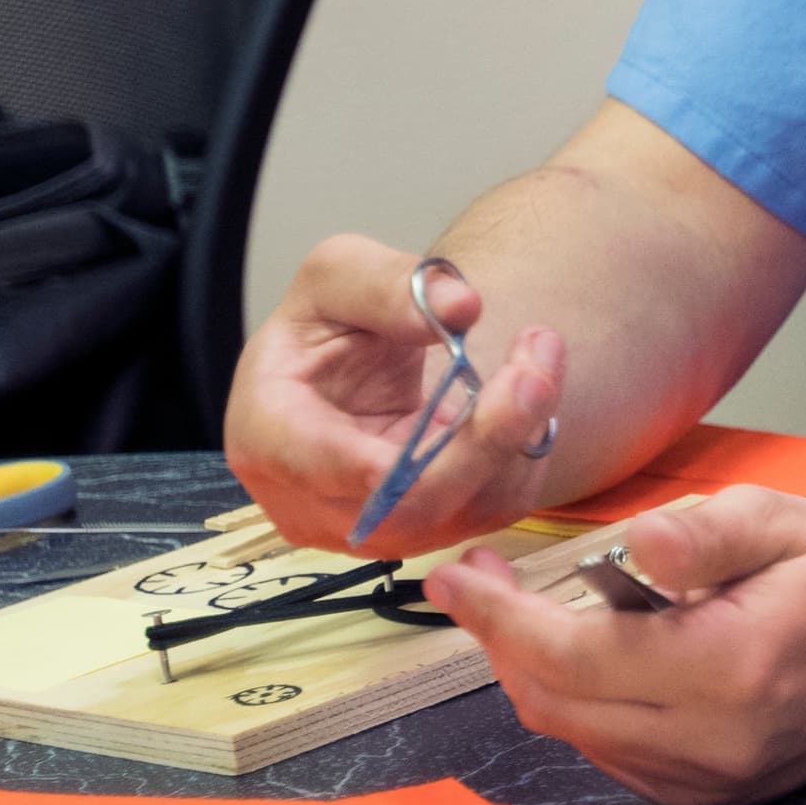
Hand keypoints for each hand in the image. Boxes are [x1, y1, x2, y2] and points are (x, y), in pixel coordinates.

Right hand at [224, 235, 566, 554]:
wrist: (348, 369)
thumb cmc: (325, 325)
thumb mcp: (337, 274)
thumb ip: (387, 284)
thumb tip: (459, 307)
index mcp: (267, 436)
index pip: (323, 468)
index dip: (395, 455)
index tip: (465, 400)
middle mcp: (314, 504)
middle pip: (412, 501)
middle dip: (488, 433)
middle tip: (536, 360)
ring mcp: (372, 529)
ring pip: (465, 510)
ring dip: (520, 434)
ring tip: (538, 355)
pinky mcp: (426, 530)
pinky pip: (493, 507)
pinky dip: (523, 451)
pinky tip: (524, 395)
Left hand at [424, 487, 805, 804]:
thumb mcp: (783, 520)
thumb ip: (705, 532)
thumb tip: (637, 546)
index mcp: (730, 669)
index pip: (574, 657)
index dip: (499, 620)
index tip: (454, 577)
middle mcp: (713, 743)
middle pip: (557, 704)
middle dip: (503, 643)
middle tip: (486, 585)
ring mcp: (709, 782)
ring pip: (576, 736)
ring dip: (540, 676)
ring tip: (536, 615)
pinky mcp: (707, 798)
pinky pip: (609, 756)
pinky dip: (582, 708)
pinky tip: (595, 661)